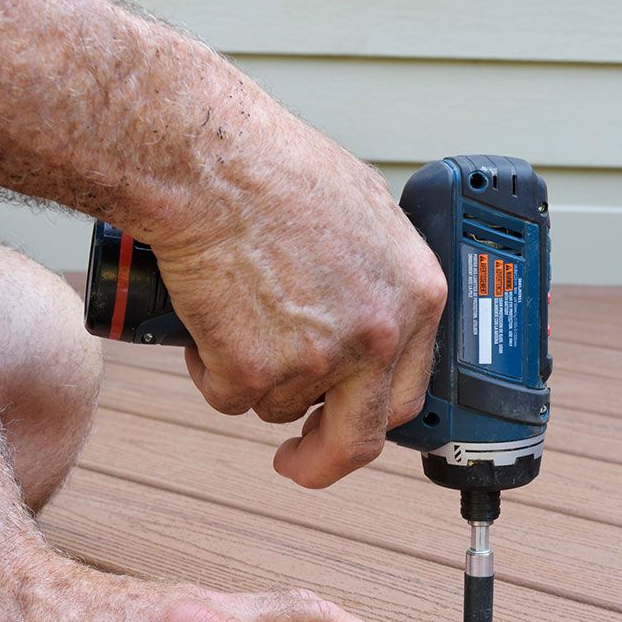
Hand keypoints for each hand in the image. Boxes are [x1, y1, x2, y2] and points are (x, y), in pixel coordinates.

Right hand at [149, 104, 445, 489]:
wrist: (211, 162)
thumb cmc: (275, 168)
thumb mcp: (364, 214)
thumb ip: (377, 277)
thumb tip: (371, 307)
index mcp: (416, 297)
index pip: (409, 390)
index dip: (373, 415)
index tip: (347, 425)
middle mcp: (378, 335)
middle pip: (360, 438)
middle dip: (324, 459)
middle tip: (296, 459)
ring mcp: (321, 359)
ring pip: (279, 406)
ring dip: (252, 378)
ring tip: (231, 307)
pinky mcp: (257, 372)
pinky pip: (229, 396)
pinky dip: (209, 369)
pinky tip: (205, 314)